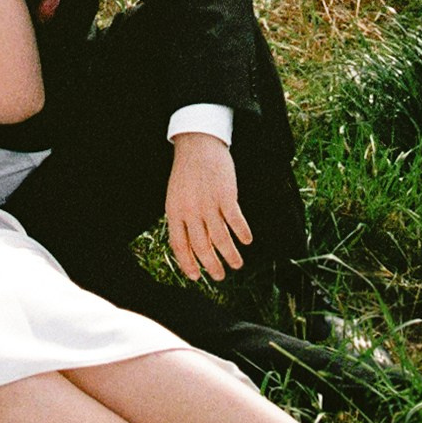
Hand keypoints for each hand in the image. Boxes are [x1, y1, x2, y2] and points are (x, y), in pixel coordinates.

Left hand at [166, 132, 251, 280]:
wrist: (197, 145)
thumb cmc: (187, 174)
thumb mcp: (175, 197)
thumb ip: (181, 220)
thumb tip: (190, 248)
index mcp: (174, 212)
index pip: (179, 246)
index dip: (188, 264)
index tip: (196, 277)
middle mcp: (190, 211)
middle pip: (202, 247)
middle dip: (212, 266)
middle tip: (220, 276)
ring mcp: (208, 204)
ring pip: (220, 239)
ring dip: (230, 255)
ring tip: (237, 264)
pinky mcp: (226, 195)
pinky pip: (236, 221)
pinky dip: (242, 234)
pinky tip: (247, 241)